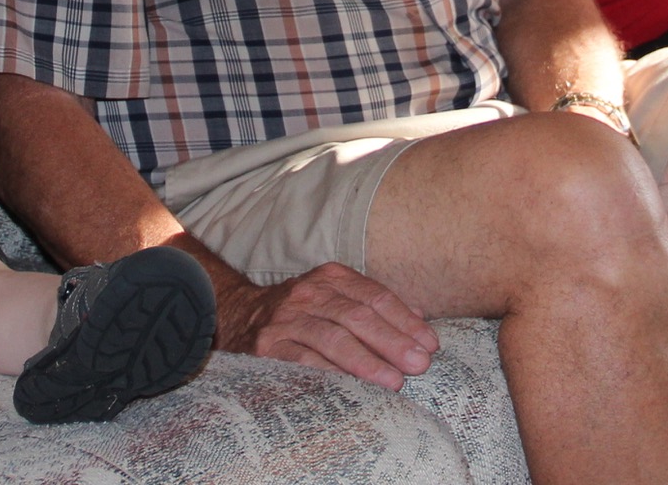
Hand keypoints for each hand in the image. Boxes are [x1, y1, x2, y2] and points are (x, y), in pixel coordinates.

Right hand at [213, 261, 438, 390]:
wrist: (237, 318)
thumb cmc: (300, 315)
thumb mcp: (335, 299)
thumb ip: (374, 306)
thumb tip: (419, 318)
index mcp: (331, 278)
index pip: (375, 297)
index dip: (405, 321)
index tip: (430, 344)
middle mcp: (308, 294)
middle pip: (358, 316)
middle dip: (393, 342)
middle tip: (419, 364)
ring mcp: (286, 320)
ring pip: (333, 338)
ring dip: (367, 361)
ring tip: (394, 381)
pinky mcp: (267, 347)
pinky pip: (303, 362)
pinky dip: (330, 374)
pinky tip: (352, 388)